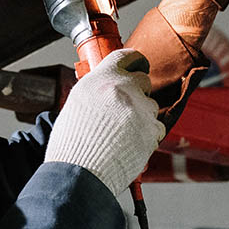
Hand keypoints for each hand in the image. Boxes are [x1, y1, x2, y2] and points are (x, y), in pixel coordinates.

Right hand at [44, 49, 164, 194]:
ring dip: (142, 116)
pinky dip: (148, 135)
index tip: (139, 64)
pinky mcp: (151, 129)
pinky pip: (157, 127)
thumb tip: (106, 88)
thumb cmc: (72, 144)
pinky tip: (130, 144)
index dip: (135, 60)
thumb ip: (96, 90)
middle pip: (143, 80)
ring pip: (151, 105)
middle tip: (127, 108)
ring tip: (122, 134)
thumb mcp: (77, 104)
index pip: (125, 56)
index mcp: (101, 79)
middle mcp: (122, 88)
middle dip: (138, 92)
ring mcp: (140, 108)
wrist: (80, 173)